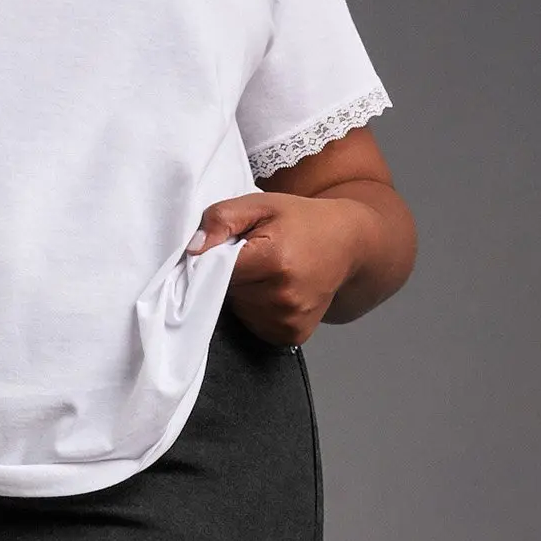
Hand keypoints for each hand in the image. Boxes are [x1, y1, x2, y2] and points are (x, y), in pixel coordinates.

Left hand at [185, 189, 369, 347]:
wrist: (347, 244)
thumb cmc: (300, 221)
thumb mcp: (261, 205)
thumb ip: (222, 219)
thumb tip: (193, 249)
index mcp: (274, 260)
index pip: (216, 270)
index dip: (214, 259)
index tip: (226, 249)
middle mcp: (283, 296)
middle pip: (226, 293)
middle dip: (232, 275)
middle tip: (255, 256)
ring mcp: (288, 320)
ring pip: (239, 311)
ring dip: (244, 294)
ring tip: (268, 273)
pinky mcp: (292, 335)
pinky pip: (255, 325)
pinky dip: (257, 310)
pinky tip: (276, 292)